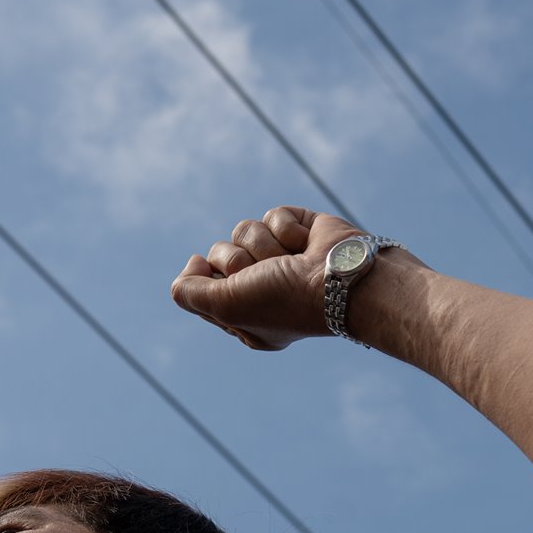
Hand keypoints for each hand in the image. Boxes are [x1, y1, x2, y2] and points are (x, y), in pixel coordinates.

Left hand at [170, 206, 364, 350]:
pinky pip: (272, 215)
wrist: (342, 279)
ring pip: (243, 230)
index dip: (211, 281)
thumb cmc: (286, 300)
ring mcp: (281, 258)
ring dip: (264, 245)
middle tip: (265, 275)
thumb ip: (189, 294)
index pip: (204, 288)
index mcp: (245, 316)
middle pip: (220, 254)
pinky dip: (287, 227)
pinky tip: (306, 244)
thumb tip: (193, 263)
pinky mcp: (299, 231)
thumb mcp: (225, 307)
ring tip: (290, 260)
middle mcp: (262, 288)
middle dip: (239, 262)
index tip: (230, 284)